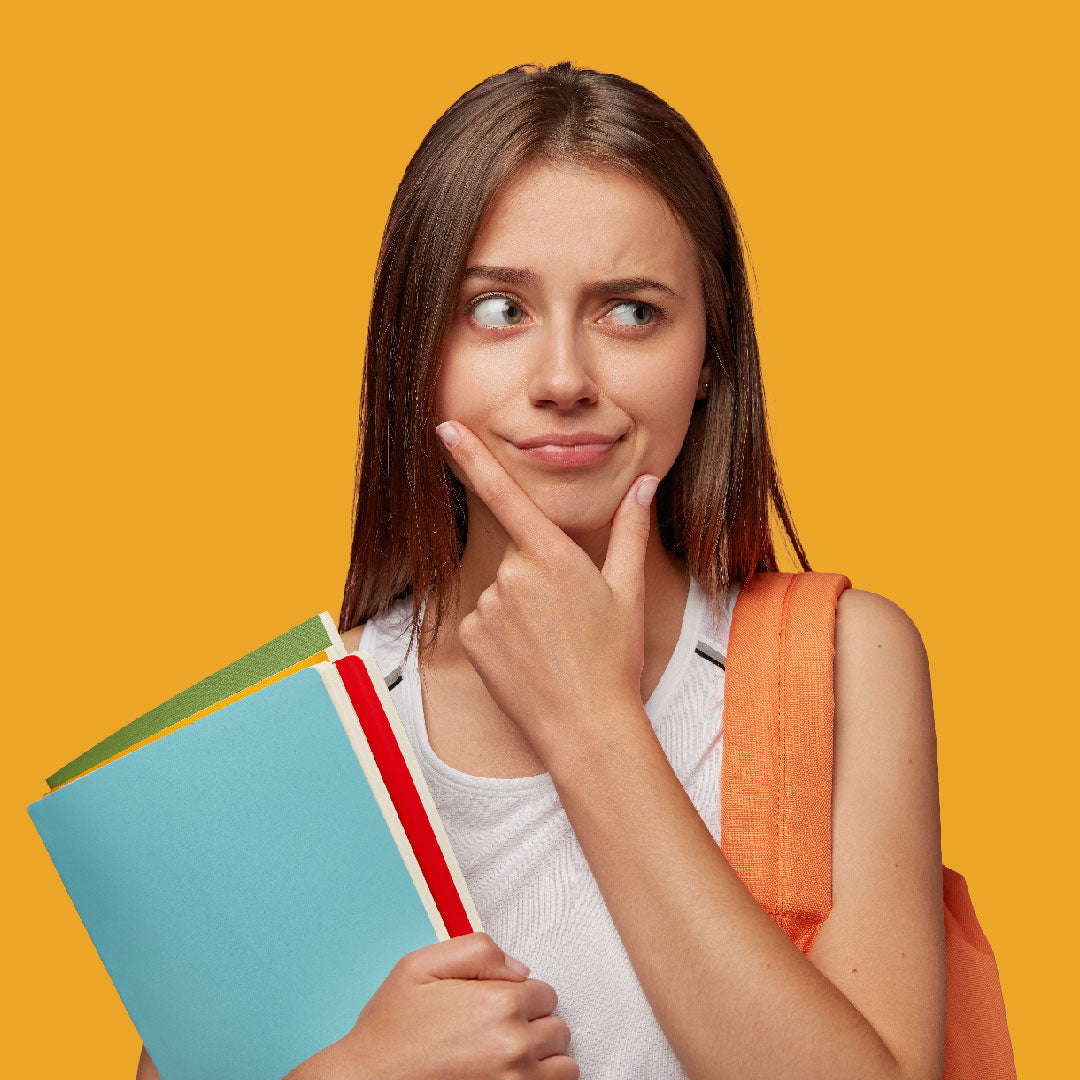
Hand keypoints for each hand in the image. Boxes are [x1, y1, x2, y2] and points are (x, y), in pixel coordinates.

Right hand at [287, 932, 576, 1079]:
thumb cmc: (389, 1029)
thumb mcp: (420, 965)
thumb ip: (477, 950)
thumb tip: (518, 968)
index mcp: (499, 1003)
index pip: (546, 993)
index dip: (522, 995)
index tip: (499, 1005)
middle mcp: (515, 1046)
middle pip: (558, 1029)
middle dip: (535, 1026)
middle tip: (500, 1032)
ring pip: (564, 1067)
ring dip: (544, 1061)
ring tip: (509, 1059)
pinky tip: (509, 1077)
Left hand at [435, 420, 658, 759]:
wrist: (585, 724)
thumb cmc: (613, 657)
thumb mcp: (628, 590)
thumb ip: (628, 530)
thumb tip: (644, 483)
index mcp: (552, 556)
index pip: (506, 494)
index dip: (472, 457)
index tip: (446, 428)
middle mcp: (512, 575)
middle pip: (517, 557)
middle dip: (537, 577)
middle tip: (567, 618)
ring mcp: (488, 607)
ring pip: (500, 590)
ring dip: (519, 607)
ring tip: (550, 644)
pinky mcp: (470, 637)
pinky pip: (483, 620)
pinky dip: (500, 633)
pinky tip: (526, 657)